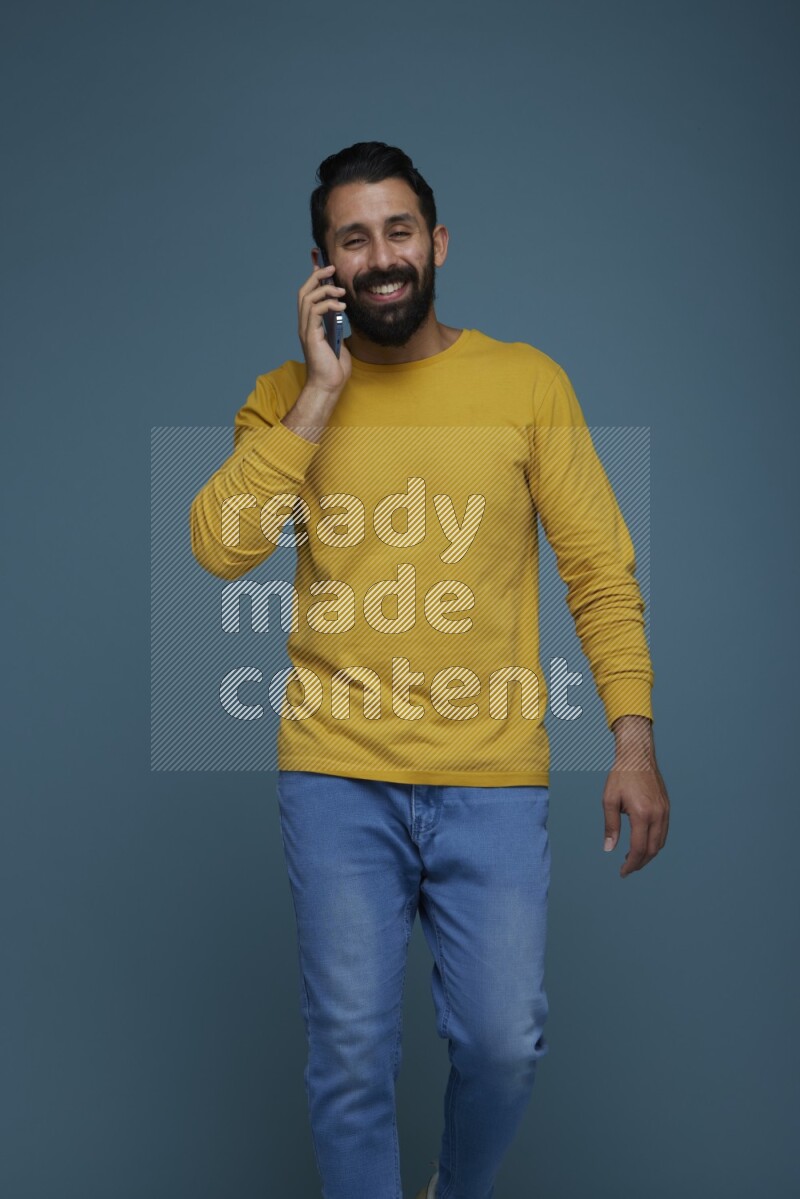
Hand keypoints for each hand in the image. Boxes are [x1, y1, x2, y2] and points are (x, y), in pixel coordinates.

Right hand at [297, 260, 351, 397]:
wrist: (328, 385)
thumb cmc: (334, 368)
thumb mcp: (339, 341)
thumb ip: (338, 326)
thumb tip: (343, 314)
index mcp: (311, 325)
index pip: (308, 296)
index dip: (314, 279)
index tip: (324, 265)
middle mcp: (305, 325)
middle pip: (303, 292)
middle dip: (316, 277)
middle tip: (331, 269)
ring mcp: (306, 330)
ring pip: (307, 298)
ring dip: (325, 290)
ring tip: (341, 291)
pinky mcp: (310, 336)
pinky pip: (315, 312)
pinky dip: (328, 304)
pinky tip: (341, 306)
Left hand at [602, 717, 669, 876]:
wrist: (638, 756)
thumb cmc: (621, 776)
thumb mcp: (609, 800)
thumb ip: (610, 826)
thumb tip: (609, 848)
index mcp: (642, 814)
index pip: (639, 848)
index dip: (631, 864)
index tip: (623, 872)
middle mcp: (657, 815)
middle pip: (653, 849)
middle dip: (640, 862)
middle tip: (627, 868)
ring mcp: (665, 811)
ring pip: (661, 842)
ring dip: (649, 854)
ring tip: (634, 857)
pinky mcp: (667, 807)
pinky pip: (664, 831)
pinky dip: (655, 842)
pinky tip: (643, 842)